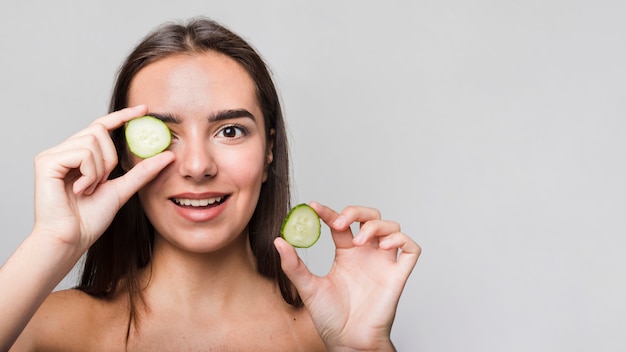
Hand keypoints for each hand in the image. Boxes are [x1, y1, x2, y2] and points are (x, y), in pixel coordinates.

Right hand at [31, 105, 174, 252]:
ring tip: (88, 189)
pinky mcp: (45, 162)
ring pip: (92, 141)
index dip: (122, 116)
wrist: (72, 239)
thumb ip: (143, 172)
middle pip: (99, 130)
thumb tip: (168, 155)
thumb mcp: (123, 189)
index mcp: (80, 155)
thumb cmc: (90, 219)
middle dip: (111, 158)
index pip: (102, 126)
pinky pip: (81, 153)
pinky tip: (79, 190)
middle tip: (104, 182)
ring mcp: (53, 155)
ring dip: (100, 169)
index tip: (144, 110)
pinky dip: (89, 173)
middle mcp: (64, 150)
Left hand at [274, 202, 420, 350]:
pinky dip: (402, 240)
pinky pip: (411, 249)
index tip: (313, 207)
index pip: (341, 223)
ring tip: (360, 239)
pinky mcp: (397, 275)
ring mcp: (383, 263)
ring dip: (376, 225)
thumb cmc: (330, 319)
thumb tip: (279, 241)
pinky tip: (384, 245)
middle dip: (357, 211)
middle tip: (340, 222)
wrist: (347, 342)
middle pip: (370, 217)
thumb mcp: (308, 288)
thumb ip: (294, 265)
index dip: (329, 212)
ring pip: (391, 227)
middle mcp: (366, 254)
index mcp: (346, 254)